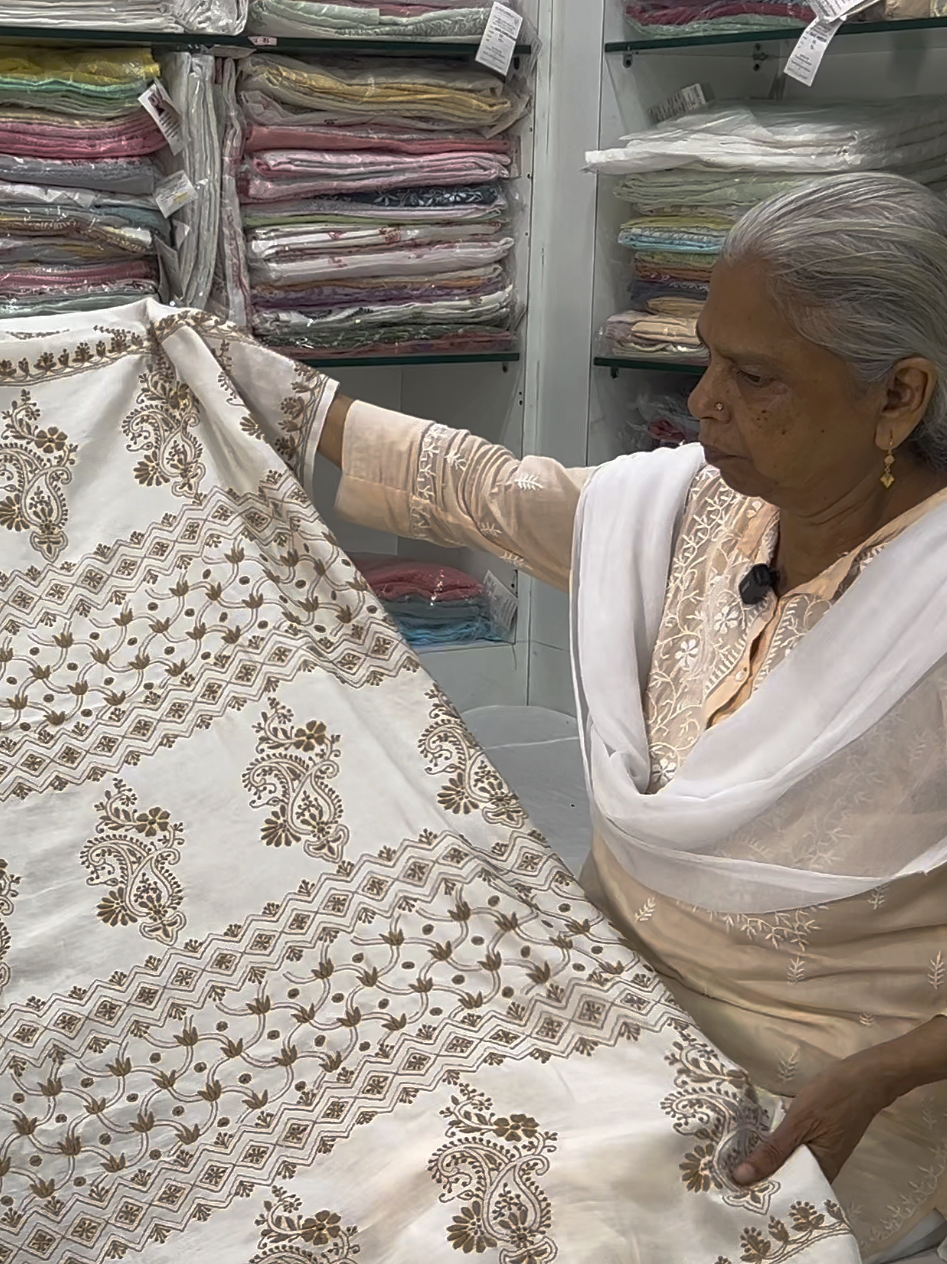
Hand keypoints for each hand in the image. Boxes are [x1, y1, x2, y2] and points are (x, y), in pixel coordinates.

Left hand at [732, 1055, 892, 1186]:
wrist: (865, 1077)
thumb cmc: (833, 1098)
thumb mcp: (799, 1123)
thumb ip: (773, 1152)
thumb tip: (741, 1178)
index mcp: (820, 1174)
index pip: (784, 1196)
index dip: (757, 1195)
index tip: (728, 1193)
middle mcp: (822, 1172)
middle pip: (785, 1182)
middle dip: (758, 1180)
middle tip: (723, 1177)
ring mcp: (821, 1155)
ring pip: (788, 1166)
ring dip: (766, 1163)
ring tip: (732, 1163)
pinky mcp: (818, 1141)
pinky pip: (794, 1153)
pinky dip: (777, 1150)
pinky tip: (757, 1144)